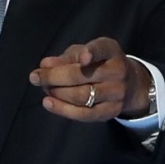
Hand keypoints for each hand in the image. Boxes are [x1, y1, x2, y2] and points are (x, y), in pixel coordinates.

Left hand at [28, 37, 151, 121]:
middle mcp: (117, 71)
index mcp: (110, 50)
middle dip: (53, 76)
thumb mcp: (85, 52)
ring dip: (57, 93)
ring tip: (43, 89)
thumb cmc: (100, 63)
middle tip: (35, 77)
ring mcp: (116, 93)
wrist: (130, 84)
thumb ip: (66, 58)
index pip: (101, 49)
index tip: (82, 58)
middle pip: (82, 76)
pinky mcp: (111, 112)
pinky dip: (63, 109)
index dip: (92, 53)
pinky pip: (84, 114)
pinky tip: (48, 103)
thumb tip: (45, 64)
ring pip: (81, 96)